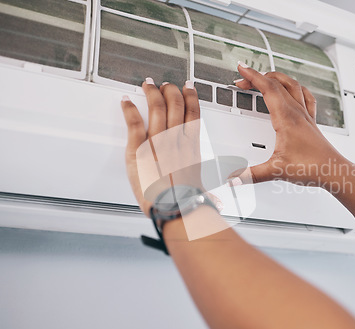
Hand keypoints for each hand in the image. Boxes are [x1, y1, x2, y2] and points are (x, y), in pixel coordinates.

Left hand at [121, 79, 201, 216]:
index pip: (193, 113)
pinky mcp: (138, 150)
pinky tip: (126, 100)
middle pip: (175, 105)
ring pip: (157, 107)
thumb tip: (216, 202)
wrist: (174, 207)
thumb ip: (207, 191)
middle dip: (171, 90)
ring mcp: (157, 142)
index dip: (191, 97)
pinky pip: (134, 122)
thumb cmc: (186, 200)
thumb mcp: (202, 191)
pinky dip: (129, 109)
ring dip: (152, 93)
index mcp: (192, 147)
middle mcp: (176, 140)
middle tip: (166, 85)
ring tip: (148, 85)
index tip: (188, 88)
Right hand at [233, 65, 349, 186]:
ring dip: (276, 78)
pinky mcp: (310, 121)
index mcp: (286, 118)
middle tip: (243, 79)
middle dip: (257, 77)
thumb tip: (233, 178)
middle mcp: (297, 112)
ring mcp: (305, 115)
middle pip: (276, 83)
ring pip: (291, 85)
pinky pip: (305, 96)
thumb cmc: (311, 168)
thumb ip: (251, 175)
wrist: (334, 171)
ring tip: (264, 78)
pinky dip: (295, 88)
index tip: (241, 68)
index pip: (267, 88)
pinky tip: (293, 90)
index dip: (252, 76)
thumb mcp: (275, 171)